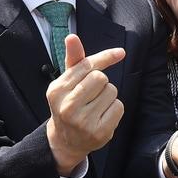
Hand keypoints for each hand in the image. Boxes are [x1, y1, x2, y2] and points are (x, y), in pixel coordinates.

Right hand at [45, 34, 125, 174]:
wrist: (66, 141)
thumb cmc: (69, 103)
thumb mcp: (67, 82)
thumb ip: (73, 60)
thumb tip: (71, 36)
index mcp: (56, 90)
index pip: (86, 66)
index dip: (105, 58)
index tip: (120, 53)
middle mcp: (67, 106)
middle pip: (100, 77)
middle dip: (101, 82)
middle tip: (92, 93)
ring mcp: (83, 122)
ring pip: (111, 91)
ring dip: (108, 95)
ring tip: (96, 105)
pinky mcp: (99, 133)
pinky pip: (118, 107)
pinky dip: (114, 108)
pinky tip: (102, 116)